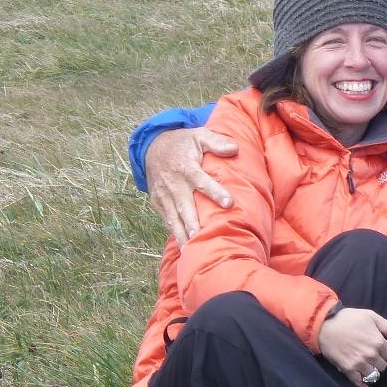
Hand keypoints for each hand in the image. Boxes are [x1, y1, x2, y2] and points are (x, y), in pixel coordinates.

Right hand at [144, 127, 238, 244]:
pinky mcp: (158, 203)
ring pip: (173, 218)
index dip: (215, 192)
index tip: (229, 203)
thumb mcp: (199, 135)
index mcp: (186, 168)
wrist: (152, 146)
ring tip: (190, 251)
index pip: (202, 181)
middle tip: (201, 238)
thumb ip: (216, 142)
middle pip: (184, 206)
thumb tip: (234, 148)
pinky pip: (167, 220)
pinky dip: (174, 232)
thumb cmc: (182, 143)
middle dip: (192, 223)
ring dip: (182, 234)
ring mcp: (164, 195)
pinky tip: (183, 247)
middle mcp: (174, 184)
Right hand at [317, 306, 386, 386]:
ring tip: (367, 369)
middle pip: (382, 366)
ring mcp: (360, 363)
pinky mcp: (348, 369)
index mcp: (378, 341)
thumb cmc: (348, 318)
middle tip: (372, 359)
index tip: (379, 351)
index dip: (384, 353)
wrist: (326, 325)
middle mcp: (371, 354)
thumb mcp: (369, 315)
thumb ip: (385, 326)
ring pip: (372, 375)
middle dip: (378, 363)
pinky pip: (358, 382)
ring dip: (371, 372)